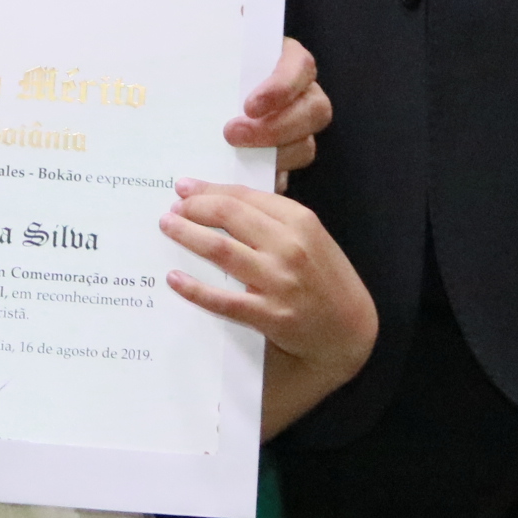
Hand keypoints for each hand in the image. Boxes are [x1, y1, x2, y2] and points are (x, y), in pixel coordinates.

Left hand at [160, 178, 376, 438]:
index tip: (184, 187)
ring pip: (221, 250)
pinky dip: (194, 288)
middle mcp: (290, 247)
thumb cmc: (325, 279)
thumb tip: (228, 199)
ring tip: (168, 227)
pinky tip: (174, 278)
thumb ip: (276, 218)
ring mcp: (279, 282)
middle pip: (229, 216)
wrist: (349, 330)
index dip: (210, 189)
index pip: (245, 196)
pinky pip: (223, 299)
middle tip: (172, 207)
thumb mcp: (311, 238)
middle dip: (194, 207)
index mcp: (301, 221)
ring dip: (188, 235)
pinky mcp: (270, 315)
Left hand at [223, 37, 330, 175]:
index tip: (250, 105)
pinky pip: (287, 173)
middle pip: (315, 111)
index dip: (281, 88)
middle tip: (233, 134)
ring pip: (306, 146)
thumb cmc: (213, 64)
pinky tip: (243, 180)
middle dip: (275, 127)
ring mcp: (300, 126)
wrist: (205, 87)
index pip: (300, 67)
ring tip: (235, 156)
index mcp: (288, 59)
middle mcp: (303, 92)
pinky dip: (268, 178)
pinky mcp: (286, 157)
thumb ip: (220, 49)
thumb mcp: (219, 51)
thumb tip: (210, 37)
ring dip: (273, 155)